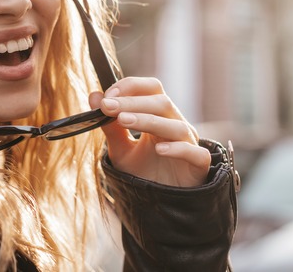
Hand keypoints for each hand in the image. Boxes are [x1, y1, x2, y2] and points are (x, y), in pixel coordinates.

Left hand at [89, 77, 210, 187]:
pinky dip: (178, 148)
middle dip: (132, 102)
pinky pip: (194, 152)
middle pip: (161, 102)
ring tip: (123, 121)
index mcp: (159, 115)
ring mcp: (189, 143)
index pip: (151, 88)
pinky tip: (159, 149)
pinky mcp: (198, 164)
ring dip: (148, 120)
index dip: (131, 87)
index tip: (107, 97)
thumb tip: (94, 96)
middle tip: (108, 107)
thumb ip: (109, 125)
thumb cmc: (143, 172)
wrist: (160, 205)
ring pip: (175, 125)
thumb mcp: (121, 149)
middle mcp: (176, 124)